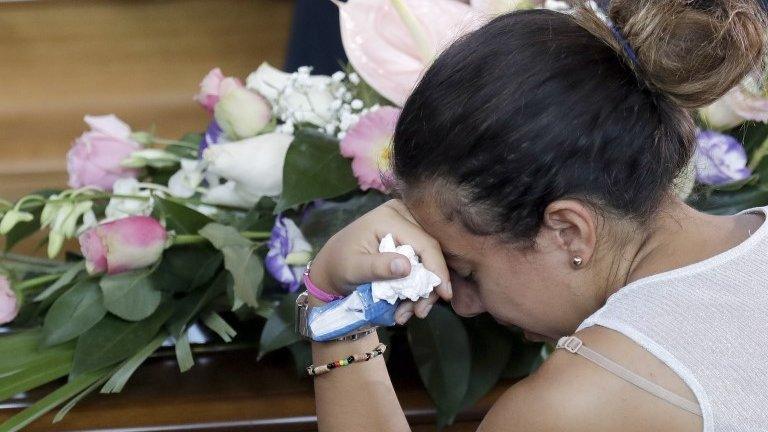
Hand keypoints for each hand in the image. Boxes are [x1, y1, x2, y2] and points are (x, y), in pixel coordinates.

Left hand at [308, 199, 451, 323]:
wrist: (332, 267)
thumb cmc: (339, 265)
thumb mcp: (354, 268)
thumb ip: (378, 267)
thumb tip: (407, 266)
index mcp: (389, 217)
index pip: (424, 242)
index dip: (437, 269)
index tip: (444, 294)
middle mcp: (403, 217)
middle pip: (431, 252)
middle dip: (429, 285)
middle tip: (420, 312)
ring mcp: (408, 228)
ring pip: (430, 262)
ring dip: (423, 292)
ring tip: (405, 314)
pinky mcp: (410, 242)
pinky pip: (423, 266)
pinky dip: (417, 289)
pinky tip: (405, 308)